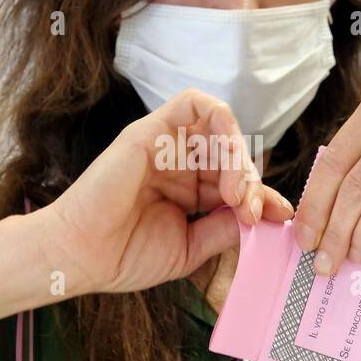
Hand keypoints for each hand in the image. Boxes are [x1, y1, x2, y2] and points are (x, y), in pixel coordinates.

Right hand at [37, 88, 293, 295]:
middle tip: (251, 210)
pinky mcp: (152, 131)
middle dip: (253, 179)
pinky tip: (228, 155)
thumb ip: (227, 227)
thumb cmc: (126, 255)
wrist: (82, 256)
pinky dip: (221, 120)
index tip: (278, 217)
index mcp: (189, 189)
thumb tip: (269, 214)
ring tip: (237, 192)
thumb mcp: (192, 246)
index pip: (238, 178)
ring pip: (220, 126)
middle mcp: (180, 163)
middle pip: (233, 152)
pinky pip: (194, 104)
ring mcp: (166, 145)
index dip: (263, 194)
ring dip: (239, 154)